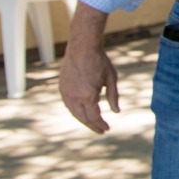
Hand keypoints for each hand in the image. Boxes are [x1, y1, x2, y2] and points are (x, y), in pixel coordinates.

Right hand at [58, 4, 118, 133]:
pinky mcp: (62, 88)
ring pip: (74, 113)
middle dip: (92, 125)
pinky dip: (76, 111)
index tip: (107, 129)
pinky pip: (68, 105)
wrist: (82, 47)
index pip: (94, 117)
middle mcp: (74, 97)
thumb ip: (113, 96)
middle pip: (83, 118)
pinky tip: (82, 113)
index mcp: (88, 96)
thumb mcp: (111, 79)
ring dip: (83, 120)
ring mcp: (66, 93)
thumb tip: (116, 111)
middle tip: (101, 130)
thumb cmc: (100, 62)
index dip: (100, 124)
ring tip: (93, 124)